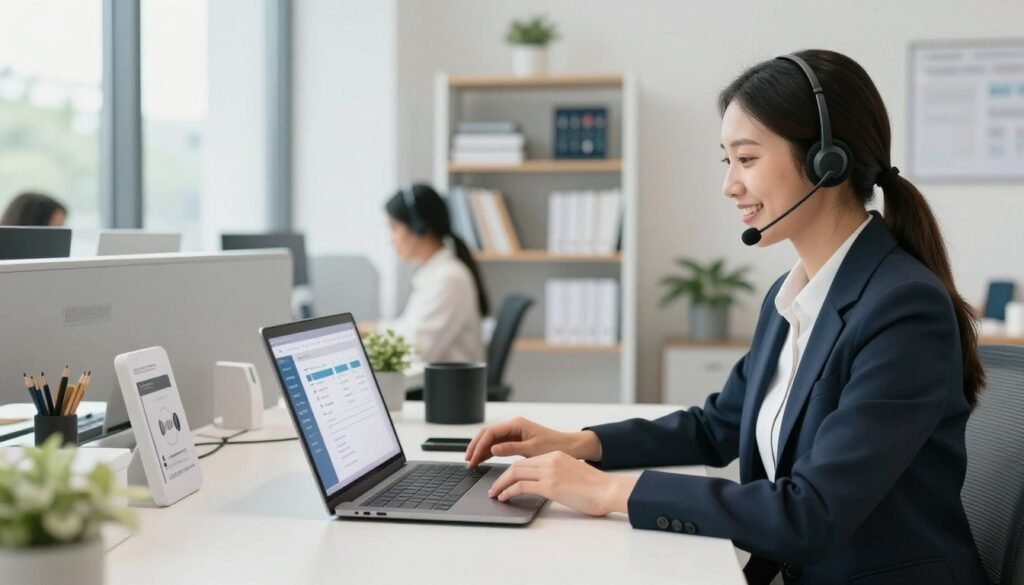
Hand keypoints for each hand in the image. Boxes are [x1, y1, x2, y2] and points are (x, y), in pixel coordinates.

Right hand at [464, 417, 601, 467]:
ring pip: (491, 440)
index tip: (472, 458)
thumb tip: (492, 449)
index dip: (479, 446)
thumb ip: (511, 449)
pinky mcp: (516, 440)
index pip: (490, 433)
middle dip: (475, 446)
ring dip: (481, 450)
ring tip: (472, 463)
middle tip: (467, 461)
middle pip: (487, 434)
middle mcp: (513, 426)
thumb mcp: (532, 449)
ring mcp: (514, 433)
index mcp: (516, 424)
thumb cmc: (554, 446)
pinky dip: (489, 452)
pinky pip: (498, 444)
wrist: (569, 447)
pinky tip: (482, 460)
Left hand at [487, 451, 637, 515]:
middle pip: (517, 466)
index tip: (504, 480)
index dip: (511, 471)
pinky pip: (521, 486)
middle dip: (501, 477)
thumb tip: (545, 485)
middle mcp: (550, 460)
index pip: (526, 461)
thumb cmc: (596, 487)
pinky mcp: (550, 485)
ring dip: (501, 485)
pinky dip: (509, 491)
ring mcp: (550, 472)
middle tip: (493, 488)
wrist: (609, 490)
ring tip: (495, 494)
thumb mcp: (572, 474)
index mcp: (556, 456)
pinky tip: (504, 497)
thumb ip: (557, 475)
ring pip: (515, 474)